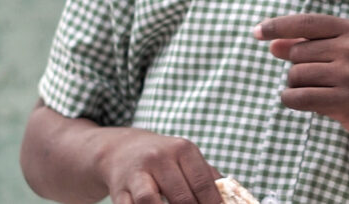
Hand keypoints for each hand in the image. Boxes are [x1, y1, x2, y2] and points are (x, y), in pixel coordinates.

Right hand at [94, 127, 221, 203]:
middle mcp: (159, 158)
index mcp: (183, 149)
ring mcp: (136, 173)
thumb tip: (229, 199)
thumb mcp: (187, 159)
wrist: (123, 149)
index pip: (203, 183)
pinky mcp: (119, 189)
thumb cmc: (165, 159)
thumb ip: (208, 177)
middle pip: (181, 196)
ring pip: (149, 200)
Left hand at [254, 14, 348, 144]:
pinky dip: (292, 99)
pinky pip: (299, 97)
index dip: (278, 25)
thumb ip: (310, 45)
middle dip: (297, 66)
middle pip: (297, 52)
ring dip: (296, 86)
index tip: (257, 31)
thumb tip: (272, 44)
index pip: (306, 22)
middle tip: (320, 78)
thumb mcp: (344, 53)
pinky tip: (302, 101)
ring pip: (296, 75)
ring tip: (320, 90)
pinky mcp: (345, 99)